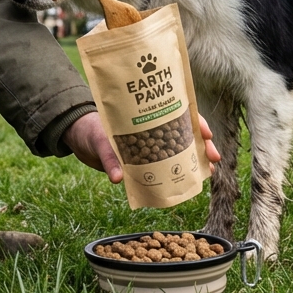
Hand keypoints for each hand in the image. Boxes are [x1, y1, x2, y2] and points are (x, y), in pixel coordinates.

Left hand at [63, 112, 221, 182]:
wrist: (78, 139)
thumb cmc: (90, 130)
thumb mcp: (99, 139)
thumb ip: (108, 158)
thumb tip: (117, 178)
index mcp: (145, 113)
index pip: (177, 111)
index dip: (194, 121)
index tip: (206, 132)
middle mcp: (152, 127)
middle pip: (184, 132)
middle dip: (202, 143)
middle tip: (214, 158)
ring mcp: (149, 143)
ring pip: (179, 149)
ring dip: (195, 159)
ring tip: (209, 172)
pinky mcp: (143, 160)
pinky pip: (164, 166)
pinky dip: (176, 173)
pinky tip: (189, 182)